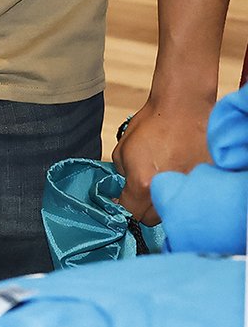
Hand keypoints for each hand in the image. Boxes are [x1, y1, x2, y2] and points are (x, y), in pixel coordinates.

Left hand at [112, 94, 215, 222]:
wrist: (183, 107)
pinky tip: (176, 180)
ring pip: (172, 211)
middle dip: (141, 210)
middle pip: (151, 219)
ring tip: (158, 188)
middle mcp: (168, 190)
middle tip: (138, 195)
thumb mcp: (122, 150)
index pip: (129, 212)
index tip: (120, 202)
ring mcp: (189, 186)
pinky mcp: (205, 180)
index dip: (121, 208)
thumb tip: (125, 185)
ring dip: (162, 205)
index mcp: (143, 184)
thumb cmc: (152, 124)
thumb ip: (121, 173)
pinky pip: (190, 197)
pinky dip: (183, 194)